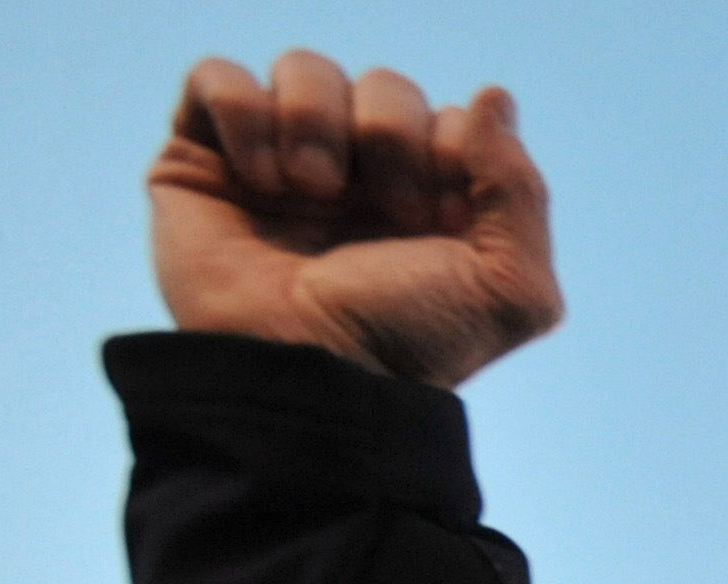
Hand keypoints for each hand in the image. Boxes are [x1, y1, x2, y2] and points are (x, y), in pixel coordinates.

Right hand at [149, 54, 558, 385]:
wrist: (304, 370)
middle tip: (379, 207)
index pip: (450, 118)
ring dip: (316, 121)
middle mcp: (358, 177)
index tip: (433, 217)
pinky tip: (259, 179)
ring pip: (305, 68)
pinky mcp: (206, 159)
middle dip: (388, 136)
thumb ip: (521, 190)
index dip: (448, 149)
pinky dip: (243, 113)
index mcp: (431, 201)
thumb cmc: (405, 342)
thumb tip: (492, 95)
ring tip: (309, 192)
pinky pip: (219, 77)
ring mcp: (282, 163)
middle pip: (384, 86)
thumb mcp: (510, 289)